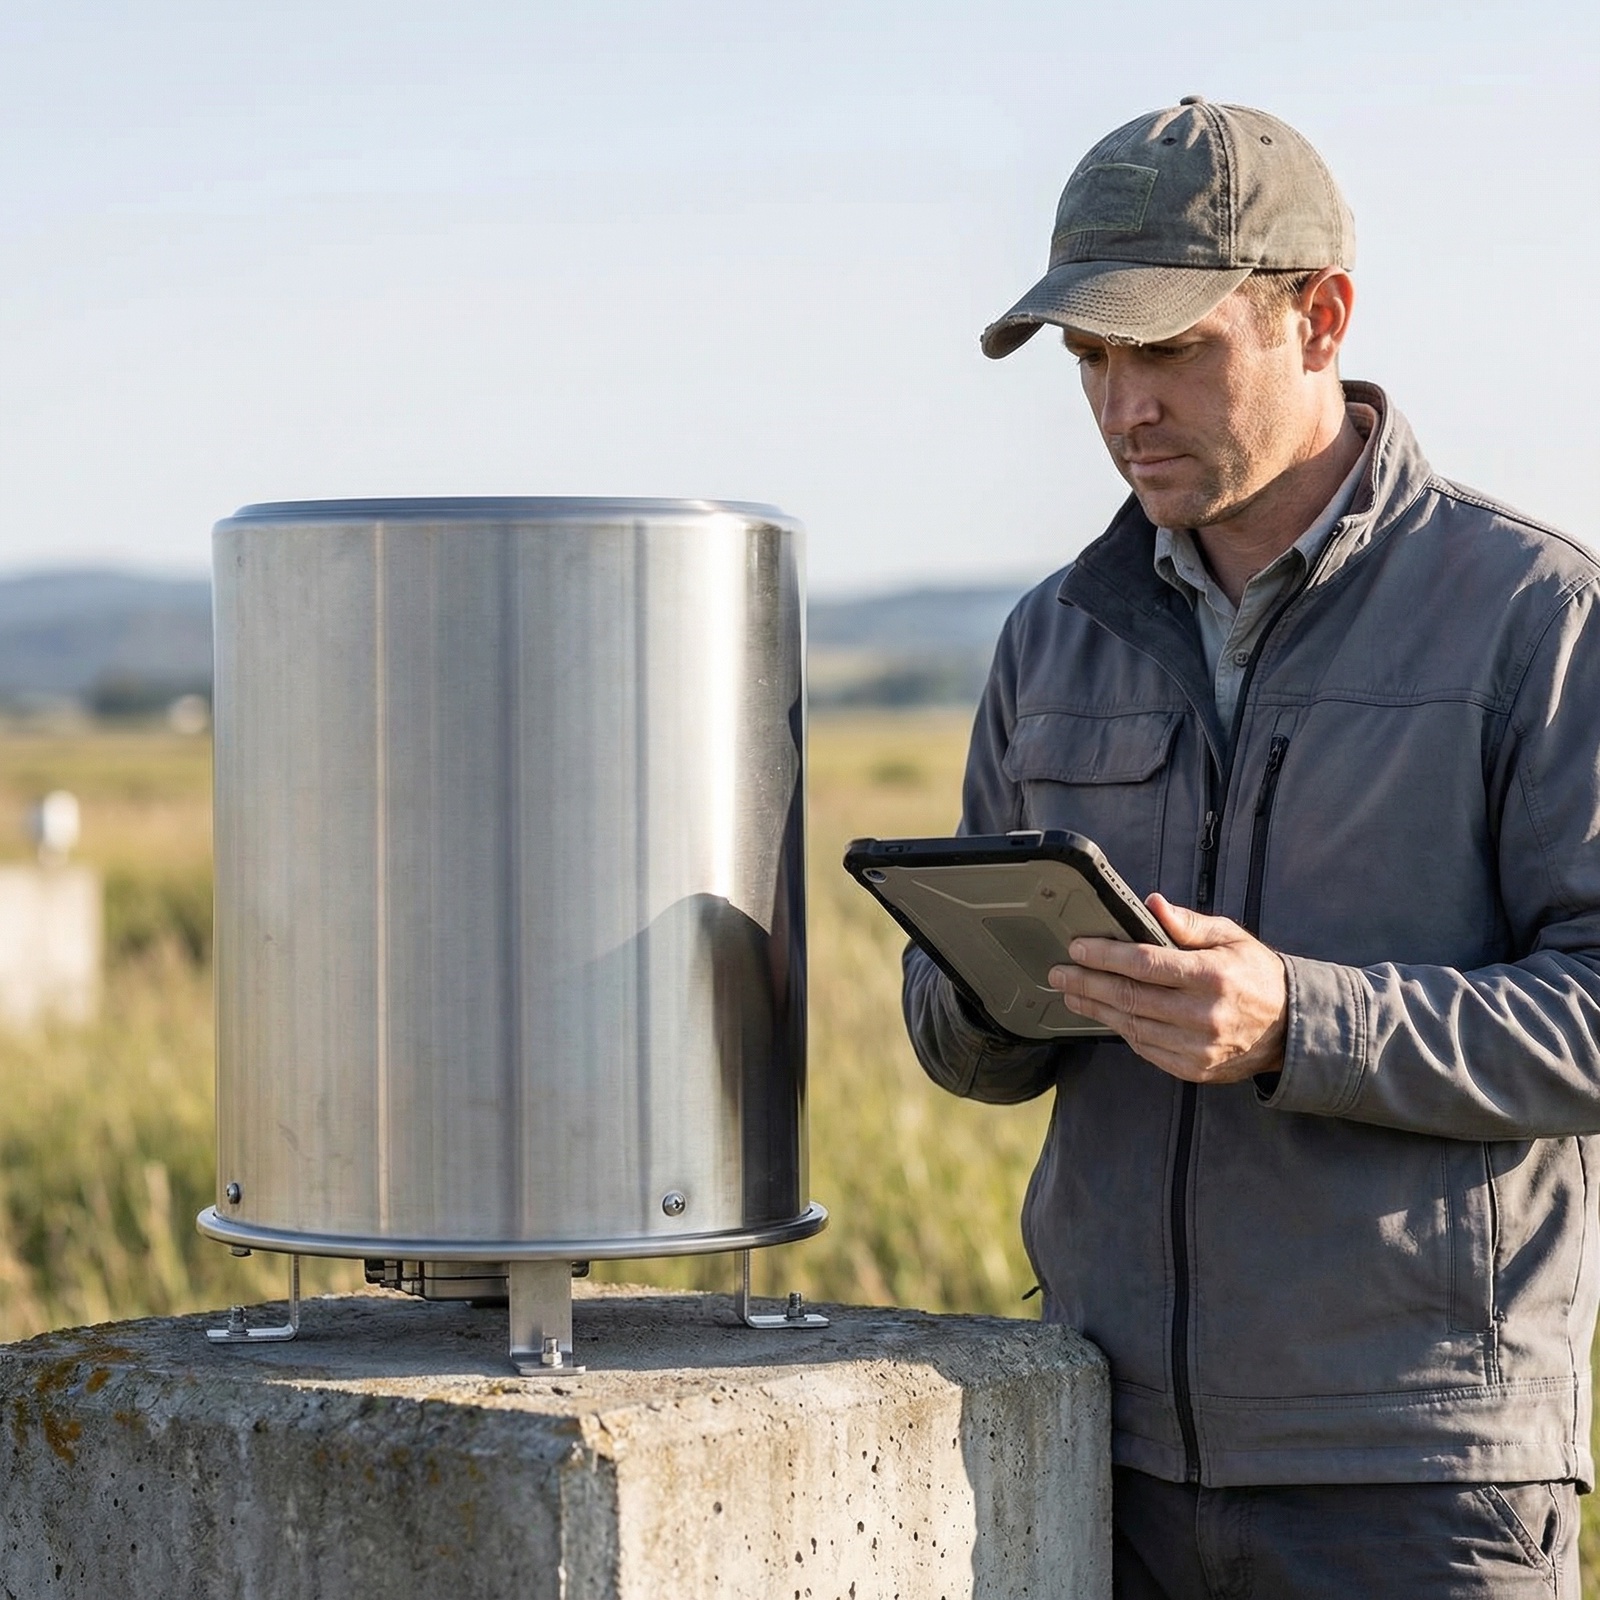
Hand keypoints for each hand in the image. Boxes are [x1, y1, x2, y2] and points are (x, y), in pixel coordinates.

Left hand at [1047, 894, 1287, 1083]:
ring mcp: (1198, 1046)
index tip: (1078, 947)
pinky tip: (1104, 1015)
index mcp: (1212, 976)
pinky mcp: (1193, 1068)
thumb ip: (1188, 924)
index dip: (1106, 955)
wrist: (1290, 1029)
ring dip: (1095, 1009)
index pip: (1145, 963)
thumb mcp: (1231, 938)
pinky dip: (1121, 1030)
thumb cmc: (1256, 975)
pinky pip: (1145, 1049)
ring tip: (1071, 994)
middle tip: (1059, 973)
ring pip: (1132, 1025)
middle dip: (1087, 982)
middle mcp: (1204, 1014)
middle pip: (1130, 996)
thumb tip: (1151, 905)